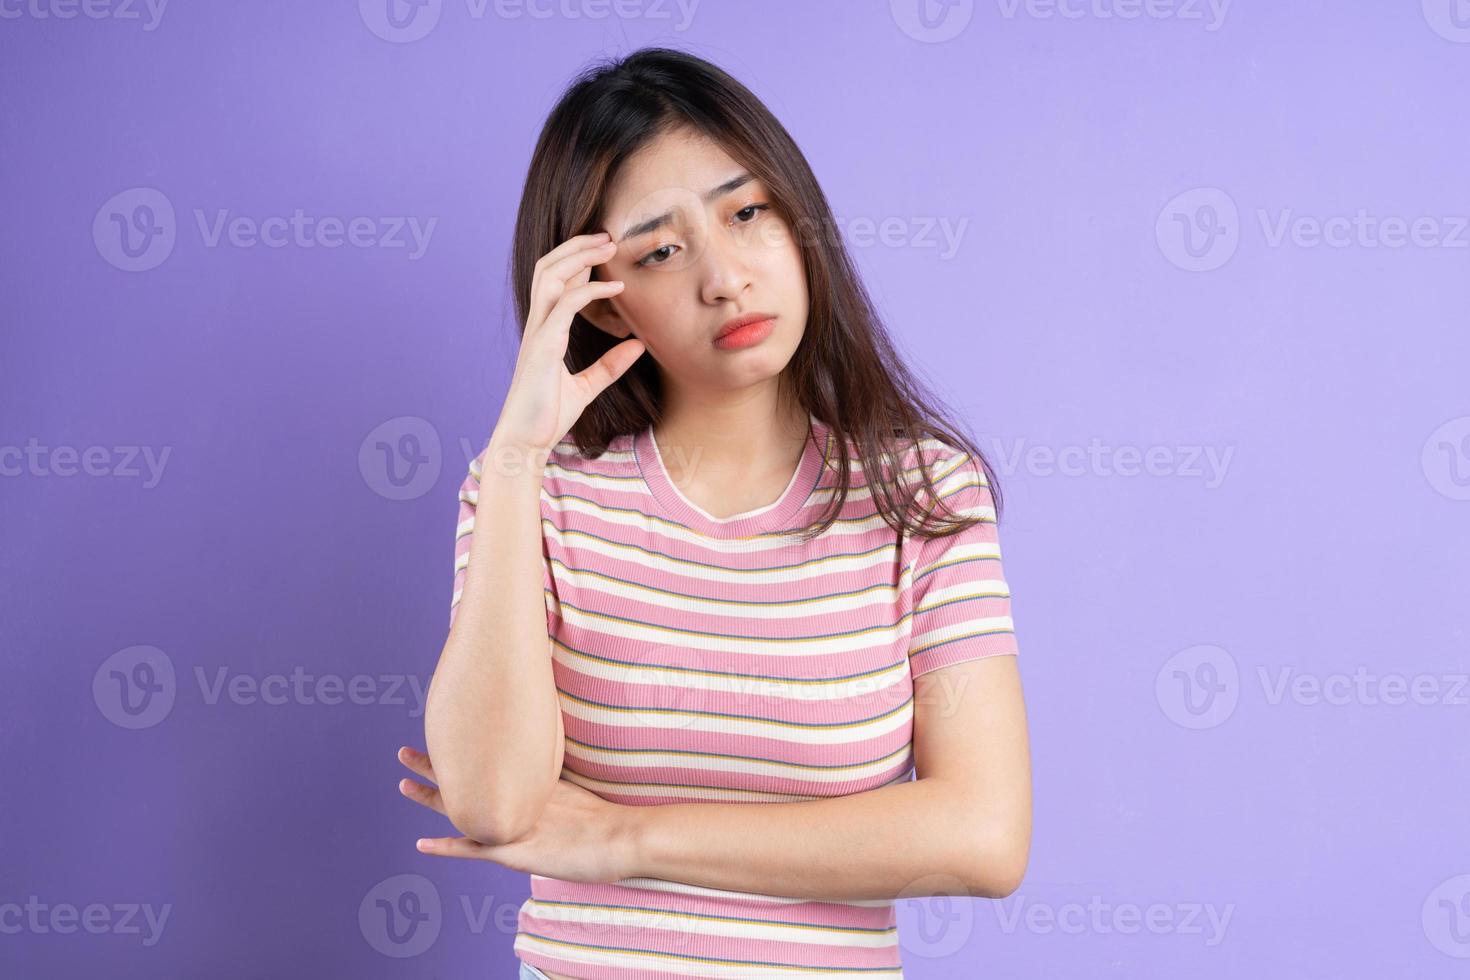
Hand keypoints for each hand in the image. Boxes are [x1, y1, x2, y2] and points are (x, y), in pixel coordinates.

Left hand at [395, 745, 640, 883]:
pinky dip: (446, 848)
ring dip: (429, 797)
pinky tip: (422, 845)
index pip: (484, 767)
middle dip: (433, 765)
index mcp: (528, 788)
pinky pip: (472, 849)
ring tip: (402, 781)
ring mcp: (512, 825)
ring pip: (461, 809)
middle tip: (404, 750)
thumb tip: (545, 774)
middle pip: (464, 779)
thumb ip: (554, 790)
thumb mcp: (574, 799)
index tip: (440, 739)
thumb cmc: (608, 824)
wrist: (623, 837)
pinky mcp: (514, 851)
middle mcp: (514, 801)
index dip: (459, 757)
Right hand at [493, 231, 644, 454]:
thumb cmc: (548, 416)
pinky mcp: (544, 348)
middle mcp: (537, 325)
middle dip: (577, 246)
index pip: (554, 280)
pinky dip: (590, 290)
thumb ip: (610, 365)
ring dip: (580, 256)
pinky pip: (565, 305)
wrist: (524, 441)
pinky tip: (615, 287)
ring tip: (608, 245)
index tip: (604, 248)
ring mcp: (537, 334)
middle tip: (608, 235)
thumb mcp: (587, 387)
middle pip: (548, 267)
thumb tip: (638, 344)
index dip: (576, 258)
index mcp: (543, 330)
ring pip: (549, 276)